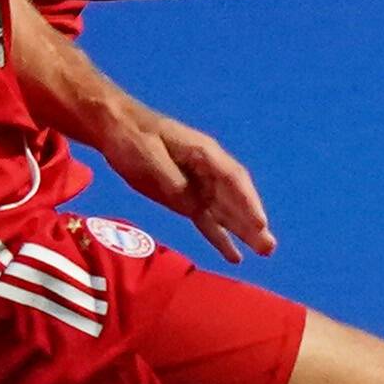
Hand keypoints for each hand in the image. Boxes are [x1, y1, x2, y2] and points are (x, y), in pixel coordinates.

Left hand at [84, 99, 274, 261]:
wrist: (113, 127)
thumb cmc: (133, 136)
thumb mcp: (151, 156)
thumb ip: (174, 181)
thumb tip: (193, 205)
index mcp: (204, 153)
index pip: (233, 180)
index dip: (247, 203)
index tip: (259, 224)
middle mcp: (208, 170)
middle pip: (235, 199)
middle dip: (252, 222)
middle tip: (269, 247)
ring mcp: (197, 185)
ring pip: (225, 212)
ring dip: (243, 232)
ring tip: (265, 253)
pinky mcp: (184, 198)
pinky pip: (207, 220)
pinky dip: (220, 238)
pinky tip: (234, 256)